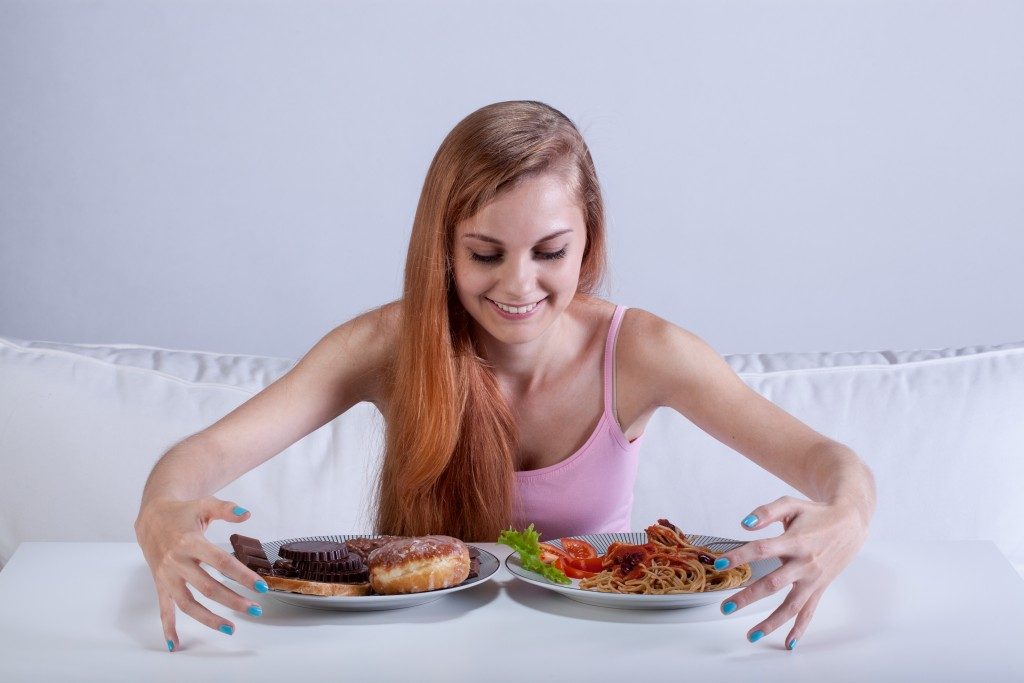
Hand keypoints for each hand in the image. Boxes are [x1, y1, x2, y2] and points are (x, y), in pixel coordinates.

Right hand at [134, 496, 267, 651]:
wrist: (151, 518)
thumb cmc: (183, 513)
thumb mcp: (204, 504)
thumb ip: (226, 509)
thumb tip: (247, 514)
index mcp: (190, 542)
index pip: (221, 562)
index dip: (242, 576)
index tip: (262, 587)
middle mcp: (177, 562)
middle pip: (208, 587)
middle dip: (234, 601)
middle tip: (256, 610)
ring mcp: (167, 577)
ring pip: (188, 604)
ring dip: (209, 619)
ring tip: (232, 628)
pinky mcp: (160, 585)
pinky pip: (164, 610)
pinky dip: (168, 628)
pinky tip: (175, 645)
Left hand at [714, 495, 869, 648]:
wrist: (850, 524)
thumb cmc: (816, 514)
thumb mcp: (791, 504)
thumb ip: (766, 512)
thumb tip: (744, 524)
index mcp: (795, 541)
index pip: (762, 550)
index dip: (741, 556)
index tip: (721, 564)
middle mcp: (804, 564)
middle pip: (773, 583)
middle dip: (747, 596)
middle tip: (725, 607)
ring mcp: (813, 579)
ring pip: (791, 606)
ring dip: (770, 622)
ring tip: (750, 635)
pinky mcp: (819, 588)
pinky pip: (809, 612)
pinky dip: (800, 629)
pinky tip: (788, 643)